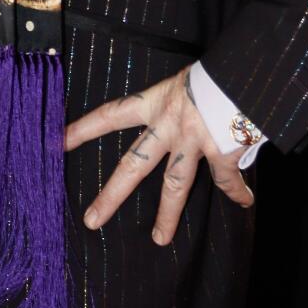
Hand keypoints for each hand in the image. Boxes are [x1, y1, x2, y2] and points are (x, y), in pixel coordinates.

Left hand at [64, 66, 255, 247]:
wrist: (248, 69)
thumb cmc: (219, 68)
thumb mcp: (189, 77)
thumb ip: (180, 99)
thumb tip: (185, 113)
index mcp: (157, 102)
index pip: (111, 115)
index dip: (84, 128)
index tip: (59, 142)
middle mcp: (170, 125)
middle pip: (133, 165)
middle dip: (112, 195)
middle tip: (92, 220)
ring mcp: (194, 141)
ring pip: (175, 185)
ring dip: (168, 214)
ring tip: (160, 239)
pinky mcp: (223, 151)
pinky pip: (227, 179)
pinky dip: (238, 191)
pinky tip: (245, 203)